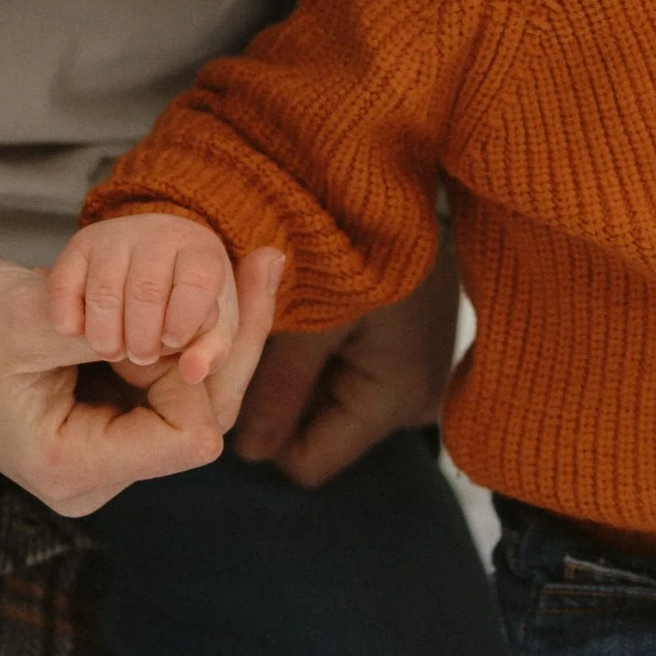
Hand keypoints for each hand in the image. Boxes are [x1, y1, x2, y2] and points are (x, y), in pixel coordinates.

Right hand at [0, 246, 284, 516]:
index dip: (206, 373)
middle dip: (230, 344)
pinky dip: (191, 339)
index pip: (187, 437)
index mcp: (71, 469)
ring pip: (196, 400)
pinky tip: (226, 284)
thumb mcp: (31, 322)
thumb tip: (196, 338)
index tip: (211, 305)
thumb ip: (109, 332)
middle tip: (268, 262)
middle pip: (202, 419)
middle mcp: (97, 476)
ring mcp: (108, 454)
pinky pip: (174, 387)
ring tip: (251, 264)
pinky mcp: (113, 426)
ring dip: (212, 337)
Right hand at [46, 212, 241, 383]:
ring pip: (104, 293)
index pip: (197, 283)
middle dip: (142, 339)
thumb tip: (193, 372)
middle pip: (146, 292)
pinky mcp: (78, 246)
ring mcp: (114, 236)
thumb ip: (210, 351)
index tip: (173, 341)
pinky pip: (64, 286)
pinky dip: (69, 320)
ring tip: (114, 351)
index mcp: (200, 250)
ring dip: (105, 336)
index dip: (184, 321)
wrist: (155, 259)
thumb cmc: (186, 300)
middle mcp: (156, 234)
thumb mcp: (210, 325)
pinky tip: (81, 333)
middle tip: (142, 357)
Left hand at [232, 242, 461, 489]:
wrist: (404, 193)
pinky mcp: (414, 359)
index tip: (237, 382)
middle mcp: (414, 404)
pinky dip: (328, 359)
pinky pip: (353, 381)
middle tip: (262, 346)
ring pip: (333, 408)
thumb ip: (279, 388)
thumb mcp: (312, 318)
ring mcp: (418, 382)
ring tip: (291, 326)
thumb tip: (244, 453)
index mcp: (392, 399)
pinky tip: (317, 319)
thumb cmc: (359, 246)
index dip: (265, 433)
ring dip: (305, 378)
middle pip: (322, 435)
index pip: (308, 462)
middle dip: (285, 401)